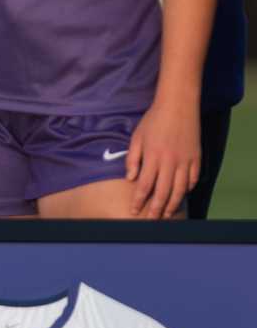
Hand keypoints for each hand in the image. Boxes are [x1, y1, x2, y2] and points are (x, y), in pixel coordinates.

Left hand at [125, 99, 198, 218]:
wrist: (178, 106)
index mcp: (152, 157)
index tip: (134, 211)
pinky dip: (187, 189)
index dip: (139, 201)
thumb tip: (130, 179)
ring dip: (172, 204)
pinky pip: (193, 179)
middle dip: (156, 209)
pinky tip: (181, 195)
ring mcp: (185, 161)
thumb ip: (133, 159)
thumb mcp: (137, 137)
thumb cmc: (153, 121)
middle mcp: (169, 162)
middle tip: (151, 220)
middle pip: (163, 192)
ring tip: (166, 215)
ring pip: (180, 189)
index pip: (144, 186)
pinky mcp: (196, 158)